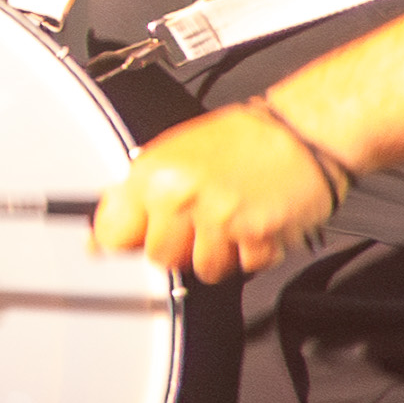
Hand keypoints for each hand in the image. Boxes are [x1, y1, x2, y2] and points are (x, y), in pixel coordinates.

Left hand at [91, 98, 345, 284]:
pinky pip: (246, 267)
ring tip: (230, 224)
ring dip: (219, 255)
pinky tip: (256, 226)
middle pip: (160, 258)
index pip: (113, 235)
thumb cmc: (242, 139)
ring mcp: (220, 219)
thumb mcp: (173, 155)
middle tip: (198, 224)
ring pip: (203, 270)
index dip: (124, 242)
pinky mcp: (258, 236)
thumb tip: (101, 237)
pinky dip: (253, 254)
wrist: (302, 133)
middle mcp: (181, 198)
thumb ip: (137, 196)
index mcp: (153, 176)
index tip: (132, 243)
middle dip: (179, 247)